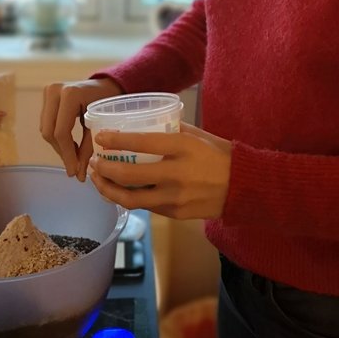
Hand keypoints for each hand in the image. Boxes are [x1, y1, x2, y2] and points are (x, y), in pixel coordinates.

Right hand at [40, 78, 121, 180]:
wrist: (105, 84)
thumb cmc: (107, 102)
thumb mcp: (100, 124)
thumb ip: (88, 148)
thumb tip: (78, 175)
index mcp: (70, 94)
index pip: (61, 131)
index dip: (66, 154)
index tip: (74, 172)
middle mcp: (54, 90)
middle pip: (49, 132)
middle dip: (61, 152)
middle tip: (74, 168)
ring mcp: (48, 92)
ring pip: (45, 129)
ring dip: (59, 146)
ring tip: (74, 156)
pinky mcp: (46, 97)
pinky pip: (46, 124)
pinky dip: (57, 138)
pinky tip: (70, 144)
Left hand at [88, 123, 231, 219]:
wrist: (243, 187)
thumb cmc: (219, 155)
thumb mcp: (198, 135)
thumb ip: (171, 129)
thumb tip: (144, 124)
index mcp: (183, 148)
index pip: (142, 143)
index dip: (116, 140)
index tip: (100, 137)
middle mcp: (177, 174)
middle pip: (129, 175)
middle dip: (104, 169)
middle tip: (94, 161)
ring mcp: (175, 197)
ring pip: (131, 199)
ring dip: (108, 190)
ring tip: (98, 180)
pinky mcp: (174, 213)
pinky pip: (145, 207)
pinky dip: (127, 198)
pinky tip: (117, 190)